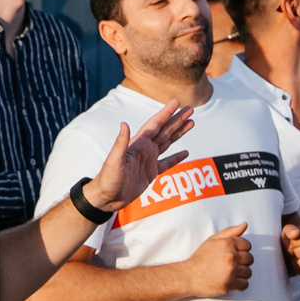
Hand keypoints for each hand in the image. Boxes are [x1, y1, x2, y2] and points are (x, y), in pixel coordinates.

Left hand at [86, 96, 193, 210]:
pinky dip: (177, 157)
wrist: (107, 197)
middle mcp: (145, 149)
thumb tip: (124, 124)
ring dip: (179, 132)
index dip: (166, 113)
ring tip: (191, 123)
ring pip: (168, 142)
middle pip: (165, 130)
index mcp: (138, 144)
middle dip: (178, 119)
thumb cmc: (108, 179)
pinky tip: (185, 152)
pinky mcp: (151, 173)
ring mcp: (149, 160)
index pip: (156, 124)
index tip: (177, 103)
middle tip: (191, 109)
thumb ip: (120, 143)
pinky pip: (167, 163)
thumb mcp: (114, 160)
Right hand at [188, 223, 252, 295]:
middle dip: (242, 262)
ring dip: (241, 274)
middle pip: (250, 259)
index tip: (232, 255)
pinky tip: (230, 282)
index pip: (248, 245)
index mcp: (227, 243)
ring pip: (248, 272)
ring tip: (229, 274)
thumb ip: (230, 232)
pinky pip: (245, 285)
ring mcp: (231, 270)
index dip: (241, 250)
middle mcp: (230, 256)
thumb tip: (245, 224)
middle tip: (230, 265)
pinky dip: (239, 285)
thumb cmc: (201, 258)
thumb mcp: (212, 240)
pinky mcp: (230, 283)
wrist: (188, 276)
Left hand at [282, 222, 299, 279]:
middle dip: (297, 253)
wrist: (297, 250)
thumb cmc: (293, 239)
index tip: (293, 242)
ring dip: (299, 263)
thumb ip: (291, 231)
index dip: (296, 242)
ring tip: (299, 258)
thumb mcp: (288, 231)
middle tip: (295, 252)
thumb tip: (296, 234)